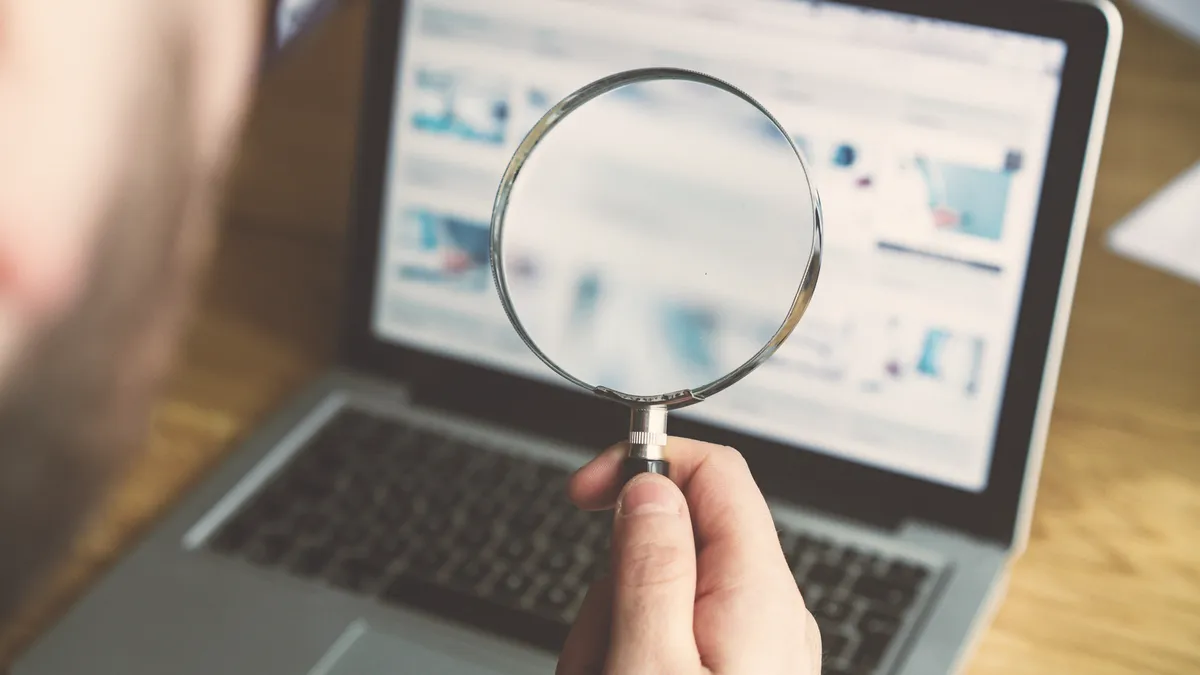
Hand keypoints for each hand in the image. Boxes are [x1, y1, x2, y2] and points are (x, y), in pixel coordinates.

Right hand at [557, 438, 821, 673]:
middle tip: (596, 651)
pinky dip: (631, 656)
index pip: (716, 471)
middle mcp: (770, 613)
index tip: (587, 490)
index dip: (646, 462)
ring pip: (661, 593)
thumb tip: (649, 486)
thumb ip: (650, 568)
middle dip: (613, 584)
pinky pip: (671, 638)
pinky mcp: (738, 672)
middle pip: (673, 540)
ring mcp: (756, 649)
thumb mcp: (650, 664)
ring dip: (612, 632)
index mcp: (759, 594)